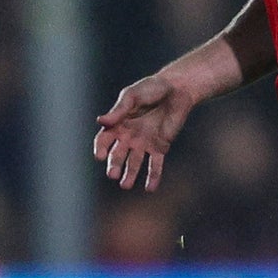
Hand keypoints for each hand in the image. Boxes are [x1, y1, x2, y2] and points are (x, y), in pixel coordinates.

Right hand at [93, 74, 194, 191]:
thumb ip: (119, 110)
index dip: (101, 149)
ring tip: (125, 185)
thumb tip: (101, 122)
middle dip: (115, 165)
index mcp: (117, 124)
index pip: (104, 140)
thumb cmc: (152, 88)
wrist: (177, 90)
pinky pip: (156, 164)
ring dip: (130, 174)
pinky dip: (153, 176)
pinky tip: (150, 188)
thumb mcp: (133, 96)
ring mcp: (144, 143)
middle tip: (112, 175)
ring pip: (134, 162)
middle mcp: (128, 136)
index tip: (100, 156)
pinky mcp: (160, 147)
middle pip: (118, 155)